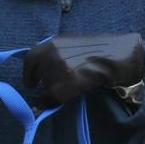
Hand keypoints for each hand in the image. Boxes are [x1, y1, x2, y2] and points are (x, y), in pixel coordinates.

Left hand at [23, 34, 144, 104]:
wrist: (116, 56)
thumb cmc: (97, 48)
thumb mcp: (71, 43)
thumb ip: (54, 52)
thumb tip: (42, 69)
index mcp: (52, 42)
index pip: (30, 59)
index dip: (28, 73)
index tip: (31, 83)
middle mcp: (53, 54)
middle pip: (37, 76)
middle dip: (41, 84)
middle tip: (48, 89)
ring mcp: (60, 68)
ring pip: (45, 88)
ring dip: (51, 92)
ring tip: (65, 89)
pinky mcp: (68, 82)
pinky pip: (53, 97)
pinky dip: (55, 101)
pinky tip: (65, 96)